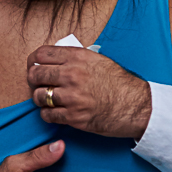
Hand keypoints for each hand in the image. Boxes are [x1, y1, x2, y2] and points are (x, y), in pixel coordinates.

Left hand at [27, 46, 151, 138]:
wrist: (137, 106)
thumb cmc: (121, 84)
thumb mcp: (100, 61)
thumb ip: (76, 59)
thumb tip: (55, 61)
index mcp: (78, 58)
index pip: (41, 54)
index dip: (33, 60)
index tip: (34, 66)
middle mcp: (72, 75)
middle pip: (35, 74)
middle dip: (34, 80)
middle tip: (40, 85)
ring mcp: (72, 97)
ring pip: (39, 96)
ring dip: (42, 99)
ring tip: (50, 100)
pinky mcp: (74, 117)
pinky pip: (47, 115)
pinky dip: (49, 114)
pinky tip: (57, 112)